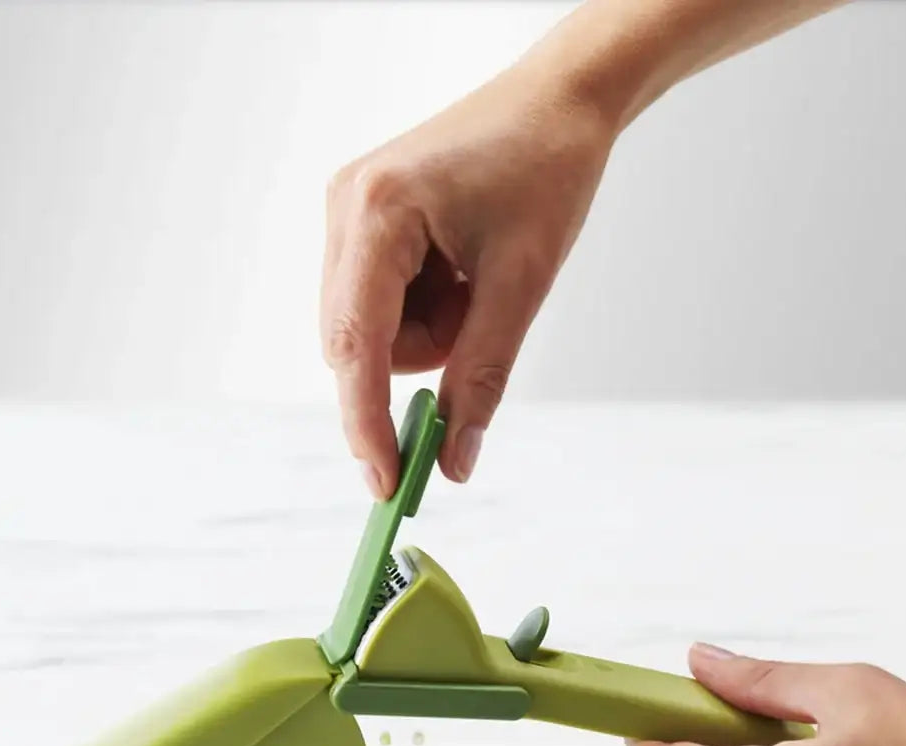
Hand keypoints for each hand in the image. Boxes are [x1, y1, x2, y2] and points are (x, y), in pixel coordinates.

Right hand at [320, 56, 612, 497]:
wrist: (560, 99)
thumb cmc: (548, 170)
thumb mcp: (522, 284)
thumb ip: (482, 378)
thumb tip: (454, 462)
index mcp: (377, 212)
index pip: (356, 345)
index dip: (366, 424)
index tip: (387, 485)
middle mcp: (345, 209)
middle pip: (358, 342)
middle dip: (421, 356)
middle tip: (479, 323)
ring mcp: (350, 214)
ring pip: (374, 330)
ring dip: (430, 332)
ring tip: (479, 281)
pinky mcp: (365, 222)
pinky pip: (384, 303)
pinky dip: (427, 310)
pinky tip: (461, 270)